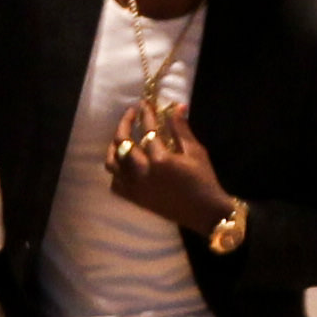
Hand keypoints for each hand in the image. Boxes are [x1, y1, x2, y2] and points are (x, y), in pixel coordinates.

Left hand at [106, 100, 230, 232]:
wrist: (204, 212)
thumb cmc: (204, 181)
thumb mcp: (195, 152)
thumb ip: (181, 129)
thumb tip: (176, 107)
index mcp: (160, 160)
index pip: (147, 129)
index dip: (145, 113)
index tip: (144, 103)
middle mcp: (142, 173)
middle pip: (122, 142)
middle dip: (125, 123)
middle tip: (131, 114)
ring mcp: (136, 187)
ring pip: (112, 162)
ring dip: (115, 146)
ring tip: (123, 137)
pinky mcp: (135, 199)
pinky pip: (115, 183)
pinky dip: (116, 170)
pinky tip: (124, 162)